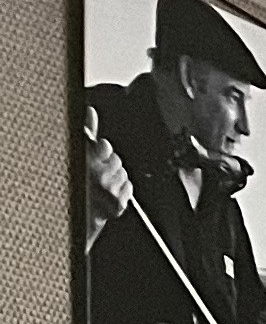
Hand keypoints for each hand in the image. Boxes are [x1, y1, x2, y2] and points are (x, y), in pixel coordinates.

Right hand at [80, 113, 127, 233]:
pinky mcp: (118, 204)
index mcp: (86, 163)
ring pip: (124, 173)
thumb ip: (88, 131)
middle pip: (117, 160)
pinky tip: (109, 190)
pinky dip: (122, 188)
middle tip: (99, 171)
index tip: (102, 150)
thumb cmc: (79, 179)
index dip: (105, 148)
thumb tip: (91, 111)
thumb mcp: (79, 153)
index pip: (105, 147)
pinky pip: (129, 187)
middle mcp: (98, 177)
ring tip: (102, 182)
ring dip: (116, 175)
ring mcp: (109, 192)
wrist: (80, 212)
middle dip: (110, 163)